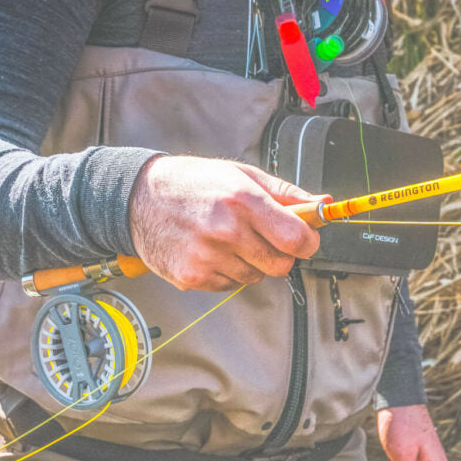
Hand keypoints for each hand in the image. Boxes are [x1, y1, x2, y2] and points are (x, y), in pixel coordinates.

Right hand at [129, 154, 325, 290]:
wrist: (138, 198)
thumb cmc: (194, 183)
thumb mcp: (241, 175)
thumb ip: (285, 193)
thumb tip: (322, 205)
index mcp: (243, 200)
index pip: (296, 238)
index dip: (308, 242)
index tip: (305, 239)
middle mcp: (226, 230)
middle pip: (281, 265)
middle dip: (280, 254)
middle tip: (262, 237)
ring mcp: (208, 257)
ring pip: (256, 277)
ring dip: (251, 263)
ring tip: (228, 239)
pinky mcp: (192, 276)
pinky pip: (230, 285)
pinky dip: (227, 272)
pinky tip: (210, 250)